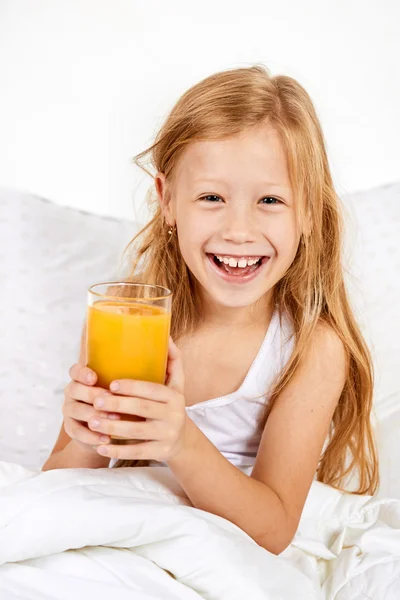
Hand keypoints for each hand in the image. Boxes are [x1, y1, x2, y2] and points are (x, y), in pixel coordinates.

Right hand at [62, 364, 122, 451]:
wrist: (102, 429)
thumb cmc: (116, 402)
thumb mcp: (118, 390)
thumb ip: (124, 381)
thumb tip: (150, 369)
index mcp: (82, 378)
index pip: (75, 370)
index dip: (83, 373)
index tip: (94, 378)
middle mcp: (72, 391)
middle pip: (74, 389)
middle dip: (92, 394)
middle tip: (109, 400)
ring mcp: (69, 409)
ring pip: (76, 410)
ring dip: (94, 415)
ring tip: (113, 420)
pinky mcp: (70, 427)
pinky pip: (77, 431)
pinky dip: (91, 436)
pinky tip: (105, 439)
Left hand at [88, 337, 186, 462]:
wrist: (182, 441)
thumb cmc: (170, 405)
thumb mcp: (176, 384)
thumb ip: (173, 359)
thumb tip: (166, 334)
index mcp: (175, 396)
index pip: (152, 389)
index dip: (131, 386)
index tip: (110, 384)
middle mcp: (174, 415)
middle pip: (142, 410)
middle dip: (116, 405)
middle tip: (94, 401)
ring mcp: (167, 435)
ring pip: (136, 432)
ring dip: (111, 428)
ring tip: (91, 421)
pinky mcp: (161, 453)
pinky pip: (136, 453)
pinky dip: (116, 451)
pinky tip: (100, 447)